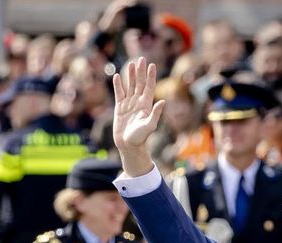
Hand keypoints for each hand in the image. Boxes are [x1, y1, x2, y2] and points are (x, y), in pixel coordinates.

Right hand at [112, 57, 164, 176]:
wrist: (128, 145)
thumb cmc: (140, 137)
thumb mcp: (149, 126)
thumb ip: (156, 114)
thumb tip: (163, 101)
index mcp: (146, 105)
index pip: (149, 87)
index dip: (150, 76)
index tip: (151, 65)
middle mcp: (138, 102)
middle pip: (140, 83)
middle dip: (140, 71)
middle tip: (141, 59)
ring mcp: (129, 104)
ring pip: (130, 86)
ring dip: (130, 75)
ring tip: (131, 64)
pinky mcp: (120, 108)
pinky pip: (119, 93)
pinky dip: (118, 85)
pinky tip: (118, 76)